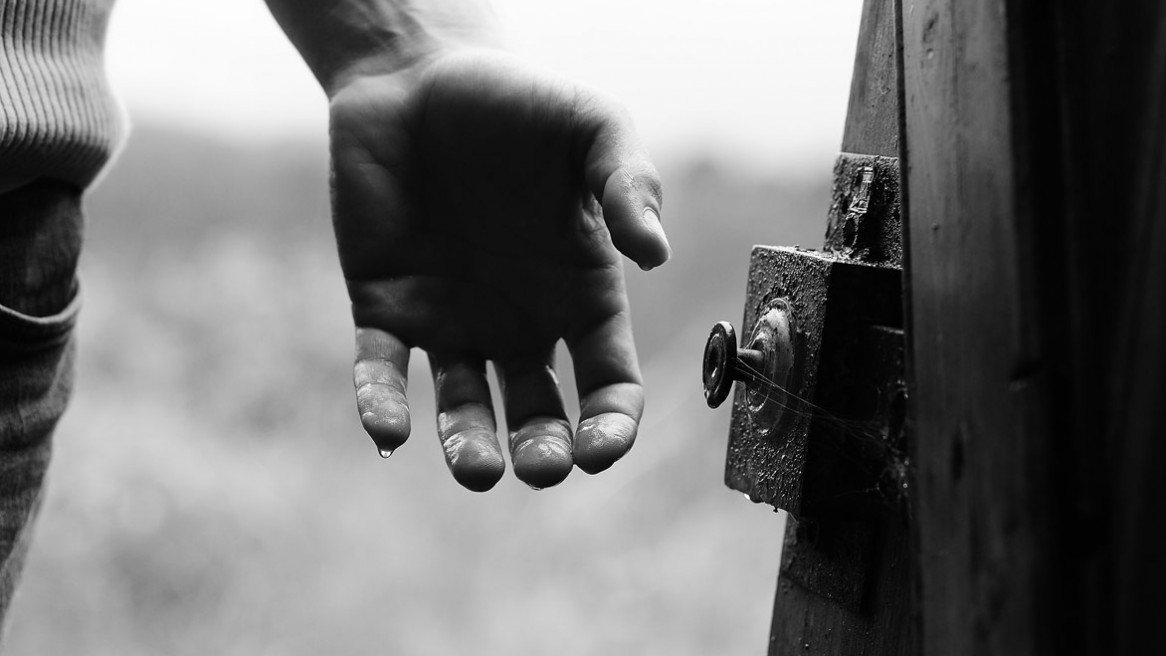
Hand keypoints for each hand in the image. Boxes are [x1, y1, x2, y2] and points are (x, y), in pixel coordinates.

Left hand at [329, 50, 668, 490]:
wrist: (418, 75)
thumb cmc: (517, 101)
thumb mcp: (591, 127)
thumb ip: (629, 182)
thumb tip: (655, 253)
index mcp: (580, 294)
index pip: (608, 384)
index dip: (611, 426)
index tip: (600, 449)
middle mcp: (520, 321)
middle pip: (539, 416)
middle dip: (542, 453)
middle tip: (537, 465)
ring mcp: (452, 320)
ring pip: (464, 410)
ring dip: (469, 448)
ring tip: (477, 467)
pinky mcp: (386, 307)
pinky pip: (383, 371)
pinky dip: (382, 405)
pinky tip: (388, 429)